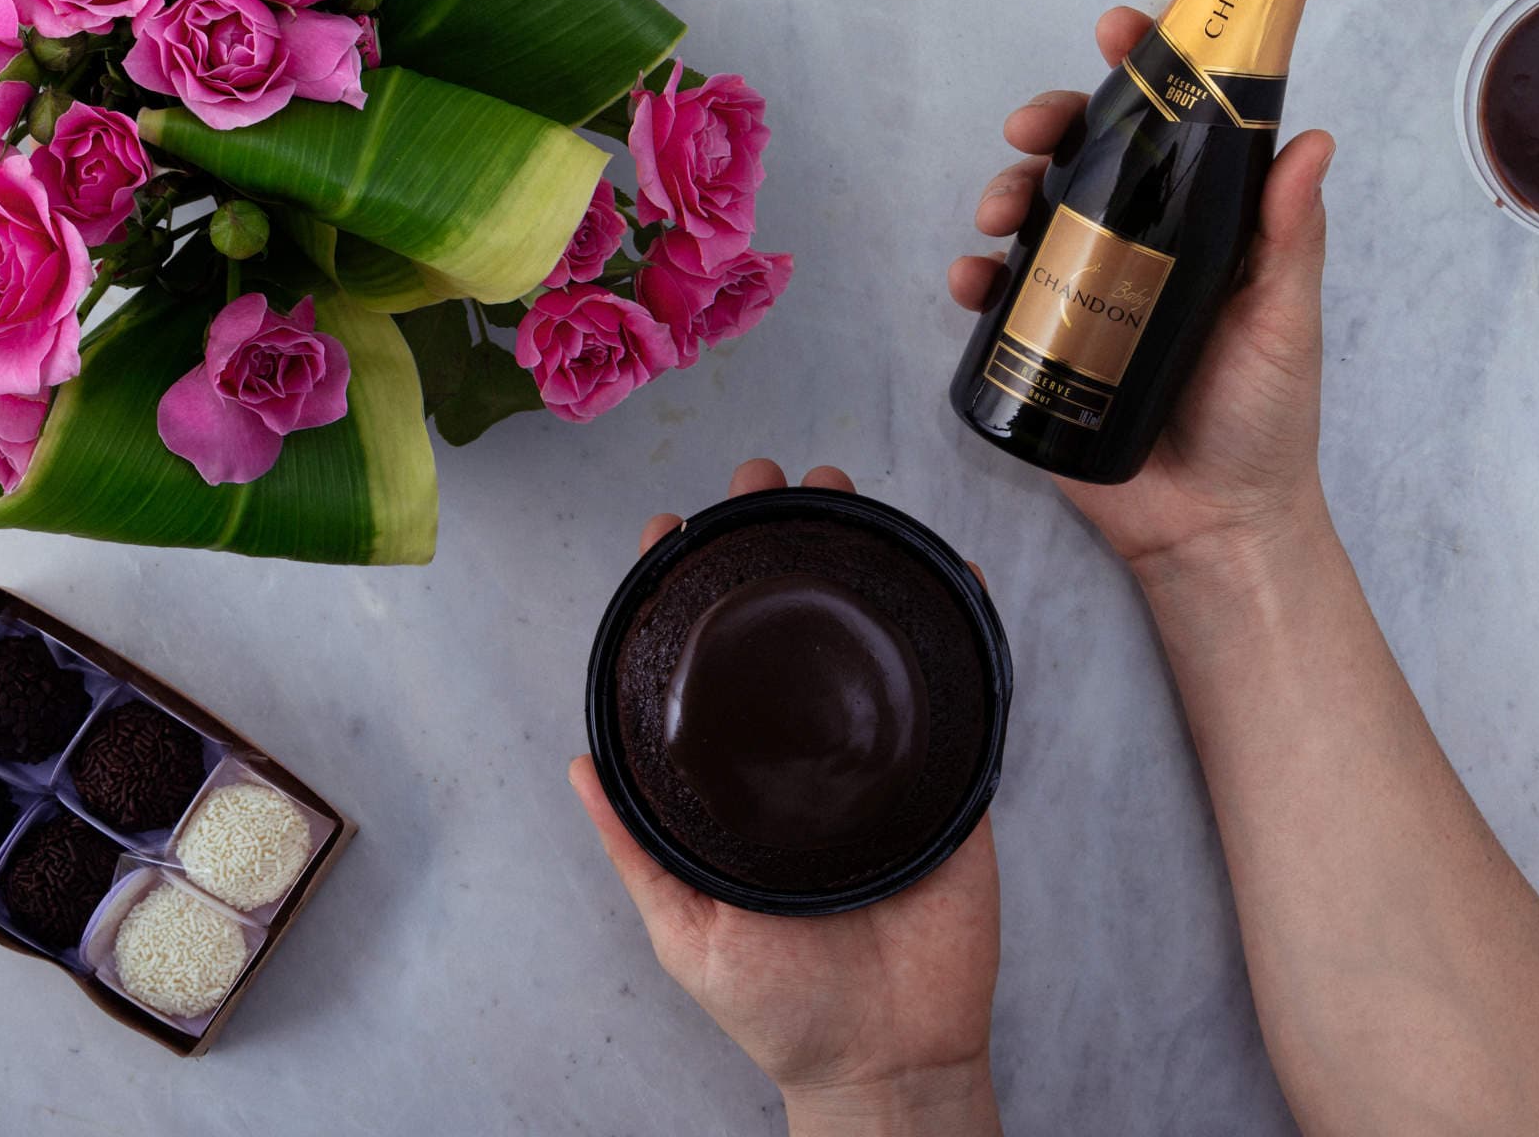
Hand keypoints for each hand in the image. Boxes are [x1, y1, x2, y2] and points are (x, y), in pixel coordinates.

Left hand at [571, 458, 1002, 1136]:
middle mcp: (802, 750)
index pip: (703, 661)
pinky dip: (961, 623)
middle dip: (774, 540)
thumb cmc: (780, 1007)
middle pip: (786, 623)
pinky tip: (952, 571)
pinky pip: (959, 687)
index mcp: (737, 776)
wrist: (886, 1059)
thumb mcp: (686, 929)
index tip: (669, 526)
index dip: (684, 589)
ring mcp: (878, 755)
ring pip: (866, 635)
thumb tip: (577, 764)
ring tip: (843, 492)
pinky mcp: (948, 775)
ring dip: (856, 555)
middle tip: (765, 479)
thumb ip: (639, 849)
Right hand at [948, 5, 1336, 575]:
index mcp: (1199, 229)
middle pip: (1084, 161)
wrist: (1210, 526)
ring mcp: (1084, 296)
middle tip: (1032, 129)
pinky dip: (974, 280)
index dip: (1140, 74)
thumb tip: (1313, 141)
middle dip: (1048, 127)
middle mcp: (1138, 248)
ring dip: (1003, 193)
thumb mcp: (1285, 322)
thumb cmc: (1262, 422)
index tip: (1117, 32)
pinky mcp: (1043, 348)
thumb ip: (1290, 238)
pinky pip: (997, 302)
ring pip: (1031, 217)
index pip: (1170, 133)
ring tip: (999, 212)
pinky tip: (970, 281)